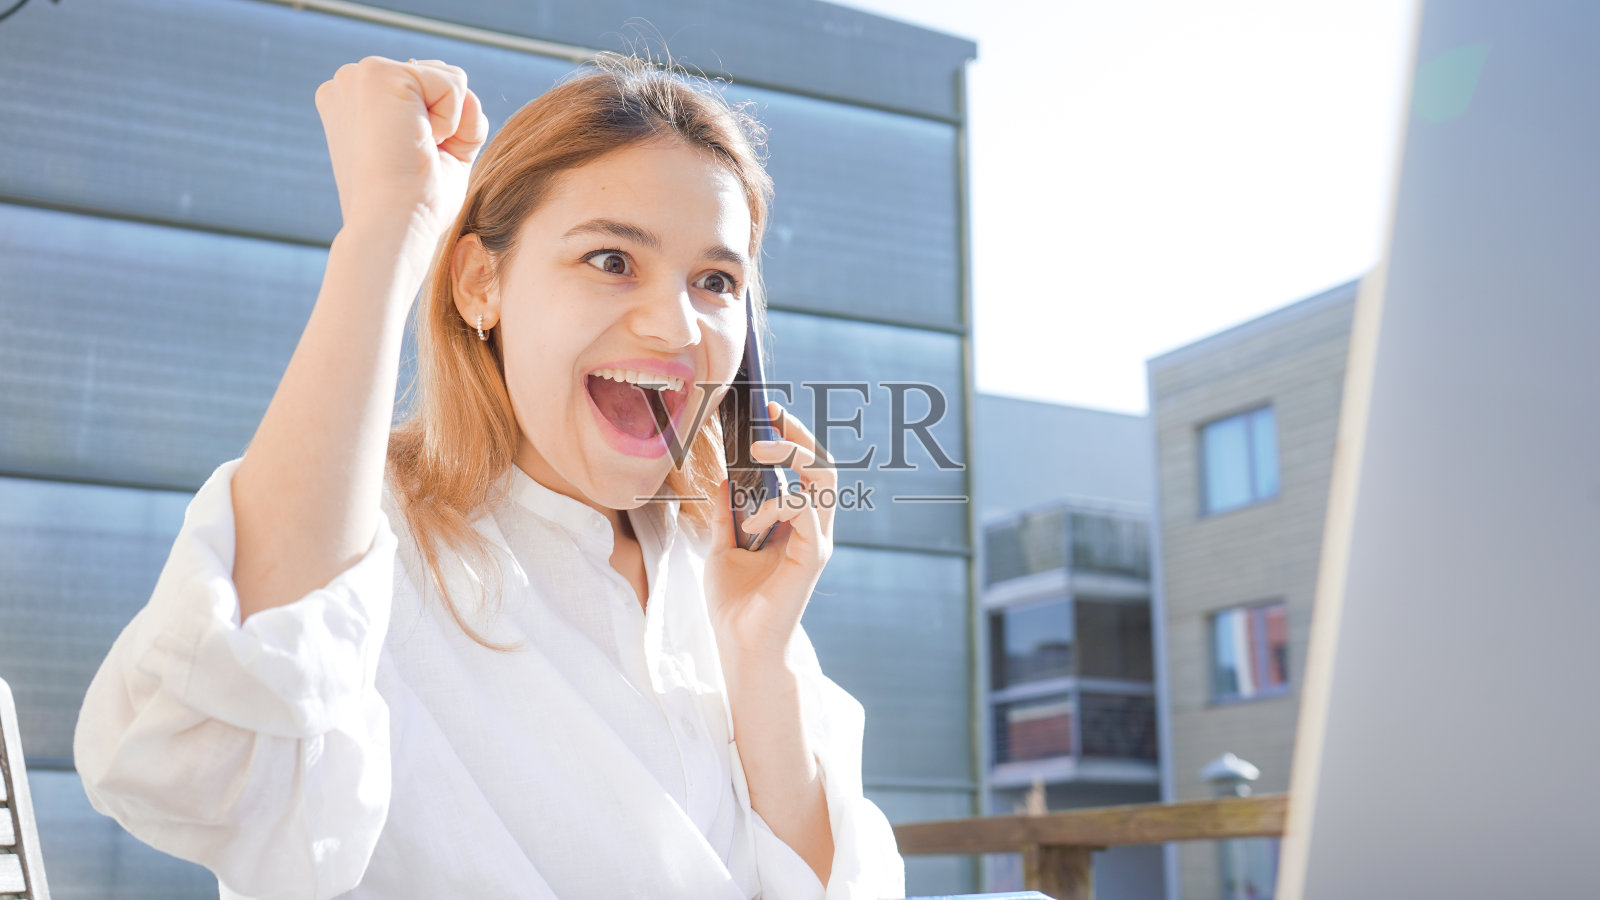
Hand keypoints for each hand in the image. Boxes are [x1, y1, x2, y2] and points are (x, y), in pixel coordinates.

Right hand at [313, 57, 488, 253]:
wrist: (393, 226)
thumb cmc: (415, 204)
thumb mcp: (440, 151)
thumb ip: (456, 117)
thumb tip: (469, 94)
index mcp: (355, 103)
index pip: (423, 92)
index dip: (437, 130)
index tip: (410, 162)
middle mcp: (350, 82)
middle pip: (437, 80)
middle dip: (447, 123)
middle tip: (416, 158)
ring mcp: (359, 75)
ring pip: (448, 78)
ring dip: (450, 124)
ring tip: (414, 149)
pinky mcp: (379, 74)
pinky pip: (454, 83)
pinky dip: (453, 120)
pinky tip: (419, 141)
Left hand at [705, 401, 838, 666]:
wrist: (738, 645)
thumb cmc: (735, 603)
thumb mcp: (721, 546)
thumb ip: (726, 514)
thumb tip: (724, 479)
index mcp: (796, 523)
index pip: (807, 469)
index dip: (793, 437)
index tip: (770, 410)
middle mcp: (812, 528)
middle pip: (824, 467)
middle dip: (799, 436)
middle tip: (772, 418)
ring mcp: (816, 541)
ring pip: (823, 482)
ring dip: (789, 462)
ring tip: (757, 461)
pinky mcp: (812, 558)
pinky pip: (809, 512)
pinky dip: (781, 503)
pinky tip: (755, 519)